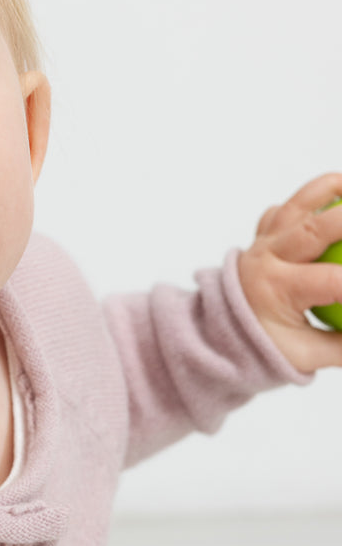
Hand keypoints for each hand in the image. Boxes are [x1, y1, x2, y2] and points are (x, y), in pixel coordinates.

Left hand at [237, 173, 341, 372]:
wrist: (216, 333)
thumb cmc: (262, 348)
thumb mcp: (303, 357)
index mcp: (277, 289)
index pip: (332, 280)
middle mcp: (268, 258)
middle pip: (316, 228)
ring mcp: (263, 241)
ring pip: (300, 203)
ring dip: (335, 188)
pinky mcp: (263, 233)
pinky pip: (289, 207)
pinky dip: (315, 198)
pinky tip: (341, 198)